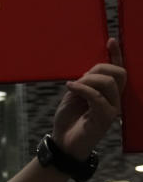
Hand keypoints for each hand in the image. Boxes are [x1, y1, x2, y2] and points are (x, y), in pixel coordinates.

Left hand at [51, 38, 125, 158]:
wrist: (63, 142)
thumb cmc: (69, 119)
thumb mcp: (73, 96)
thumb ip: (83, 83)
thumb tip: (89, 71)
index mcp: (107, 93)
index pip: (117, 71)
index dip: (116, 55)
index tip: (110, 40)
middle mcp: (114, 99)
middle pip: (118, 73)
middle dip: (98, 68)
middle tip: (80, 77)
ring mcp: (112, 108)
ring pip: (108, 83)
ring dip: (88, 80)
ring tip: (73, 86)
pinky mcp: (105, 117)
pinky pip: (96, 96)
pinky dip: (82, 88)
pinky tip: (70, 87)